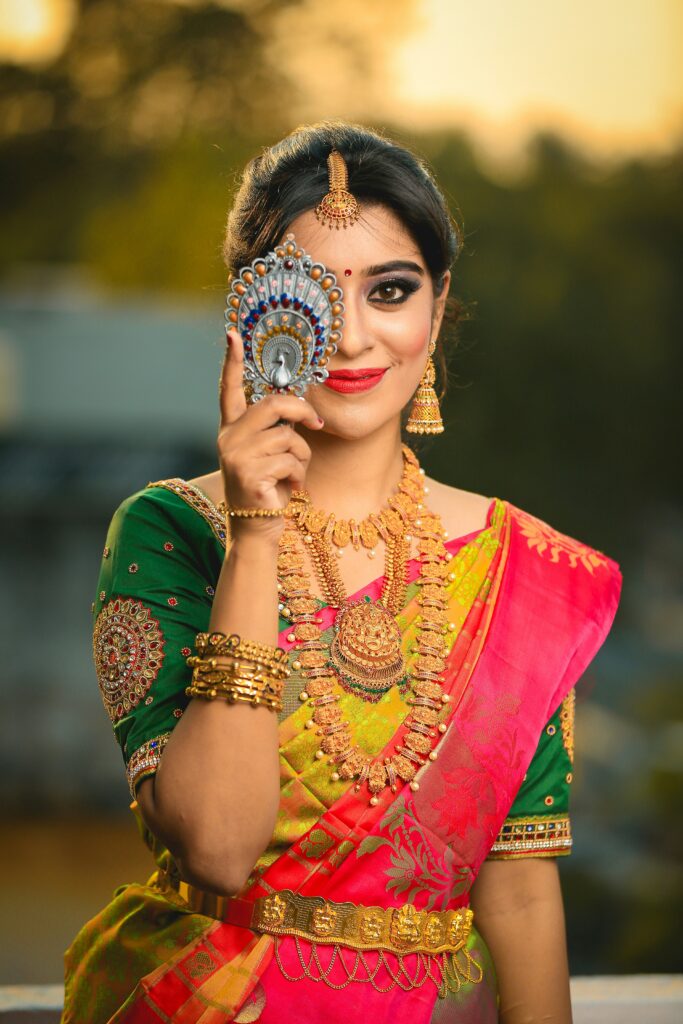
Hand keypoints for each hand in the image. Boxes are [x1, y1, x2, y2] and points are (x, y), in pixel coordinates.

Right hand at [217, 330, 322, 544]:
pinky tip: (289, 487)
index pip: (228, 390)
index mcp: (231, 430)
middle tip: (317, 425)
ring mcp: (236, 456)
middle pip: (272, 405)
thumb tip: (303, 411)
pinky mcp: (249, 474)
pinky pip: (291, 460)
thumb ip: (276, 430)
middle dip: (302, 412)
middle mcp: (228, 439)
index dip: (230, 361)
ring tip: (293, 474)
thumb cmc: (268, 489)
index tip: (231, 333)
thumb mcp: (269, 454)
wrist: (256, 529)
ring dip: (302, 456)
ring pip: (288, 437)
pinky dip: (299, 474)